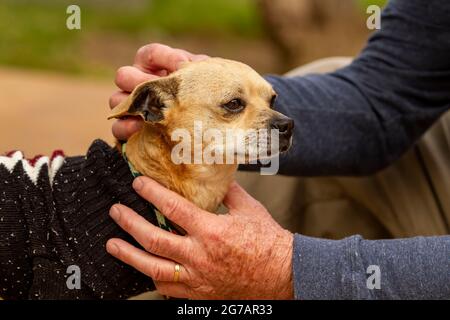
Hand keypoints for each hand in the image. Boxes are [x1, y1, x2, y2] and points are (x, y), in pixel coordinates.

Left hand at [106, 177, 293, 298]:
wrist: (282, 275)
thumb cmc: (268, 242)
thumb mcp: (249, 210)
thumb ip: (229, 192)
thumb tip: (216, 177)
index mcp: (212, 231)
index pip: (173, 209)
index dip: (152, 194)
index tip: (138, 184)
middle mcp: (199, 256)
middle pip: (154, 239)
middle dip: (130, 224)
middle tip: (115, 212)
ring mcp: (197, 278)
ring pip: (154, 268)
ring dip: (129, 255)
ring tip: (112, 244)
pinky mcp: (199, 293)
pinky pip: (168, 288)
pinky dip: (153, 277)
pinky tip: (144, 268)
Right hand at [110, 43, 208, 140]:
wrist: (200, 127)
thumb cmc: (199, 96)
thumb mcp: (201, 80)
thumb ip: (198, 69)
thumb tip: (193, 65)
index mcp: (152, 66)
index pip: (150, 54)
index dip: (165, 57)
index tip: (183, 65)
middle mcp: (135, 82)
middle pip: (124, 75)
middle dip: (139, 81)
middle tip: (157, 89)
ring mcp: (128, 105)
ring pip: (116, 100)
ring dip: (131, 105)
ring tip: (148, 111)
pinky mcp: (127, 128)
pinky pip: (117, 127)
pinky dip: (126, 127)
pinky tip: (140, 128)